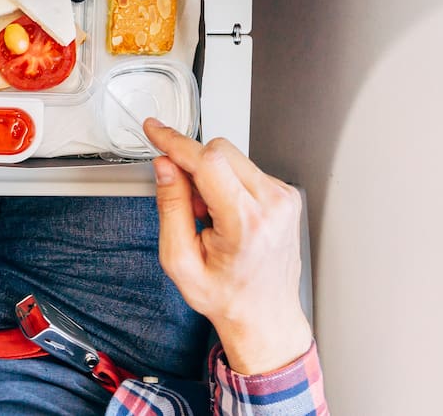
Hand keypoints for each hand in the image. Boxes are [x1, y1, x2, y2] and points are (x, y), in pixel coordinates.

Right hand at [145, 119, 311, 374]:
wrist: (264, 314)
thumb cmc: (226, 296)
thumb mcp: (180, 261)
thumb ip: (170, 207)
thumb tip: (165, 166)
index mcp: (246, 222)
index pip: (207, 161)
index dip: (175, 142)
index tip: (155, 130)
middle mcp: (272, 205)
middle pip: (220, 150)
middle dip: (193, 167)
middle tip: (189, 205)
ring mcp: (284, 198)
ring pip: (233, 156)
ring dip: (211, 177)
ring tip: (210, 217)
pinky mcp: (286, 195)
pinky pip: (246, 169)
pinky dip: (228, 183)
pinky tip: (226, 215)